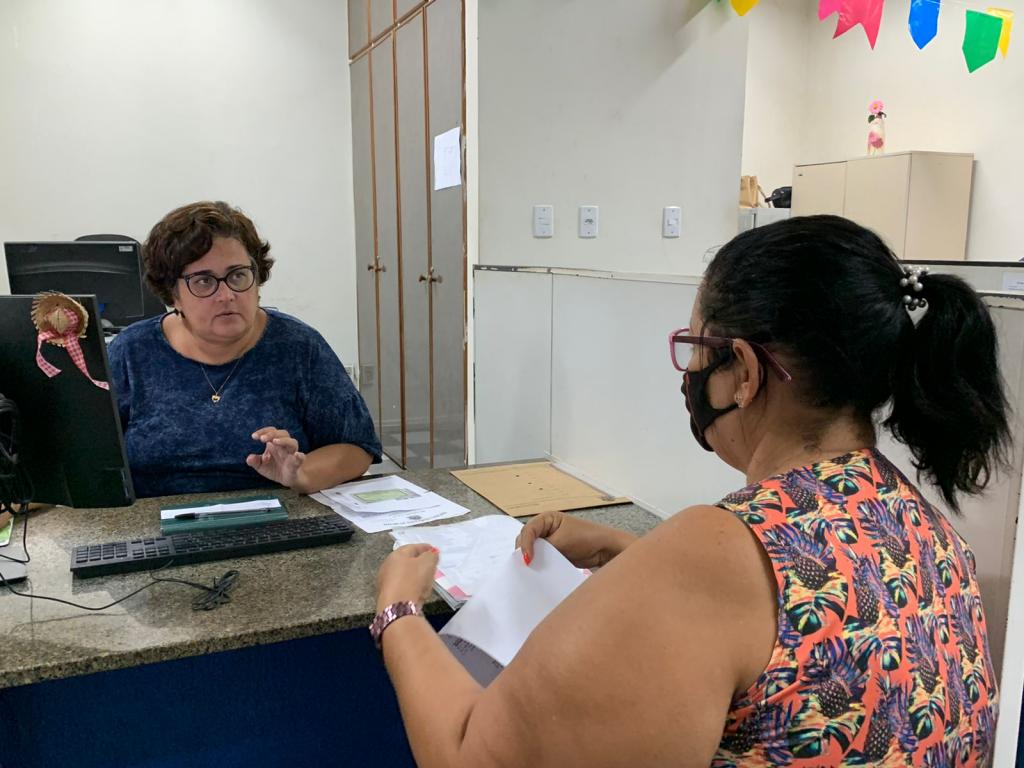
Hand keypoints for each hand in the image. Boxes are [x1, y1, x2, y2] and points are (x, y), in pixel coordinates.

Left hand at [246, 427, 305, 488]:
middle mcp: (284, 446)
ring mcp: (291, 454)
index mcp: (275, 444)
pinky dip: (300, 456)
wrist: (286, 480)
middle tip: (262, 439)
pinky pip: (301, 458)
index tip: (254, 437)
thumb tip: (249, 458)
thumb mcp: (261, 466)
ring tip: (274, 442)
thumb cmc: (274, 468)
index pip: (271, 432)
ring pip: (292, 442)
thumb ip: (255, 462)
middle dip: (272, 434)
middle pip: (283, 433)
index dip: (263, 431)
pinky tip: (297, 455)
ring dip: (284, 440)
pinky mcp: (296, 464)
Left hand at [376, 544, 439, 610]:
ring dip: (414, 576)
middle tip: (430, 565)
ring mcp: (385, 581)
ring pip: (403, 575)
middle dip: (418, 562)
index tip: (433, 550)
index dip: (424, 548)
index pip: (412, 547)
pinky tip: (418, 592)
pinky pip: (402, 588)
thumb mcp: (427, 563)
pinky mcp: (387, 596)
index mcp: (396, 554)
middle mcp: (387, 566)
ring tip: (426, 580)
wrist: (397, 607)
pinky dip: (410, 587)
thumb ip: (431, 556)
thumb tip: (431, 554)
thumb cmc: (413, 580)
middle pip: (406, 561)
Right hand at [516, 511, 635, 568]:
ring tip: (529, 570)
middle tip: (525, 565)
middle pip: (527, 539)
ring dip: (531, 558)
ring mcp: (550, 541)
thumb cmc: (586, 538)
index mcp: (547, 518)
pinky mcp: (554, 553)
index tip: (528, 558)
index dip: (525, 543)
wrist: (605, 549)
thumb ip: (544, 548)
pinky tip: (538, 572)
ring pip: (533, 550)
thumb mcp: (562, 541)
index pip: (529, 530)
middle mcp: (546, 528)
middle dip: (525, 550)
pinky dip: (539, 564)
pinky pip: (542, 558)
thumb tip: (527, 557)